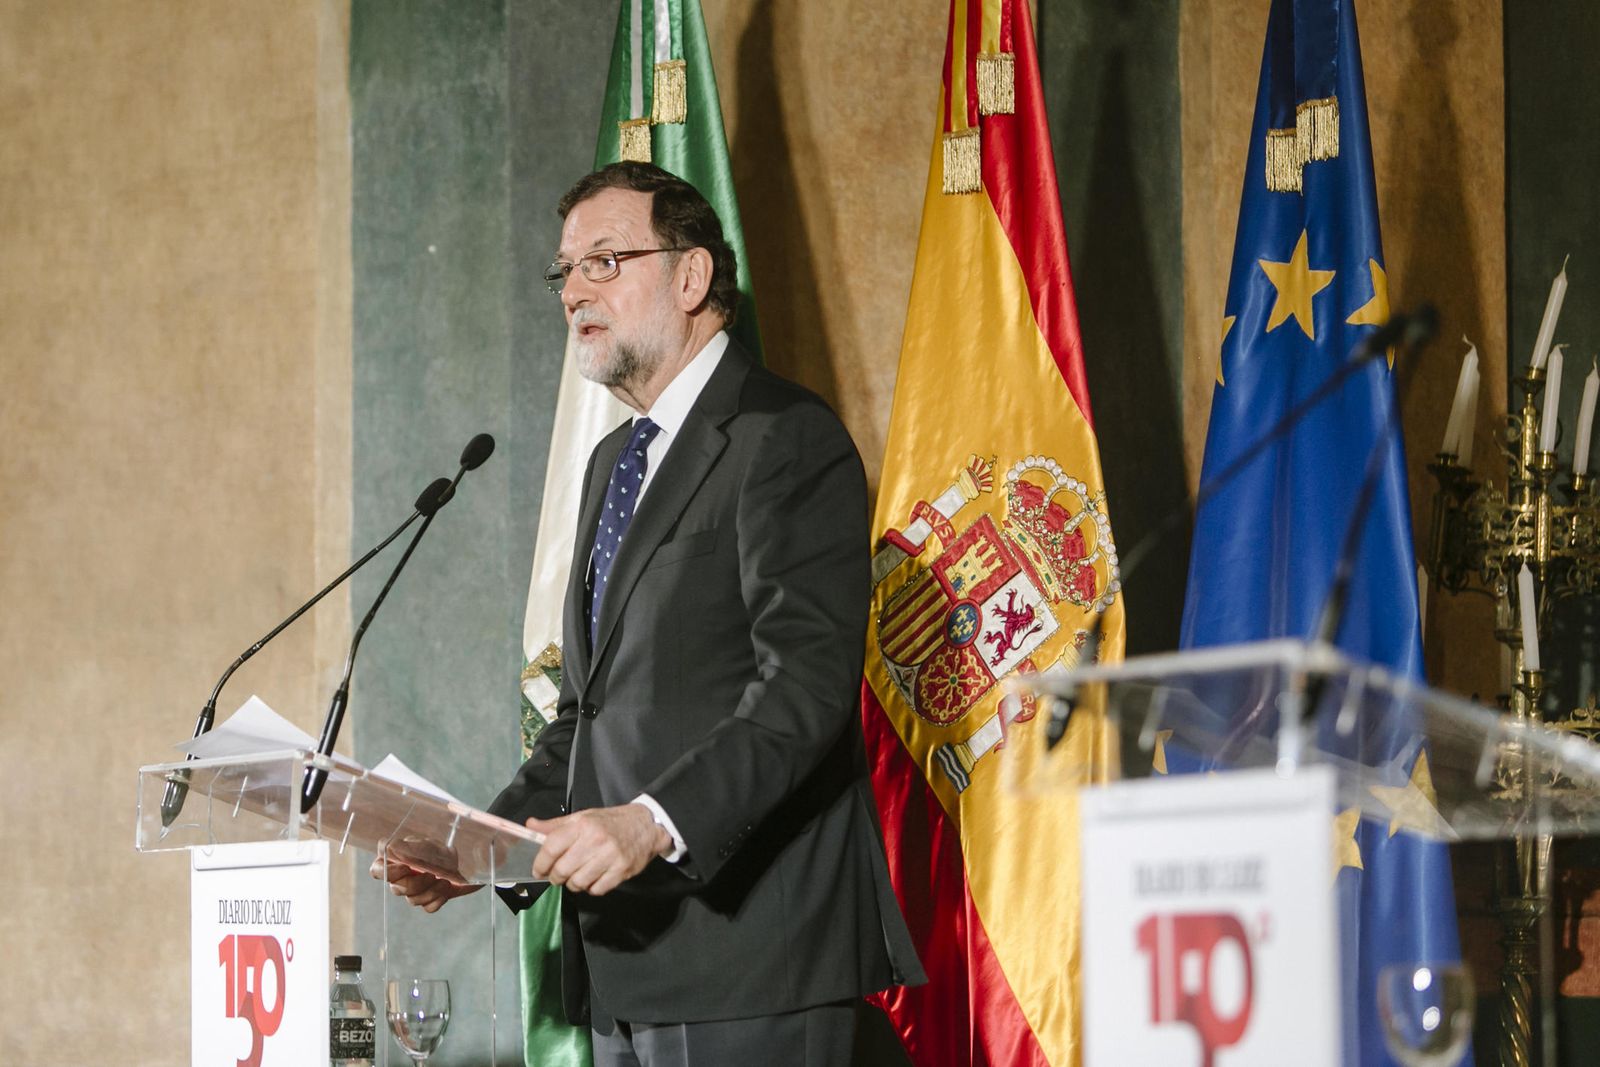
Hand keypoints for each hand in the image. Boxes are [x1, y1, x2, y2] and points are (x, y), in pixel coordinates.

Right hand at [369, 855, 481, 912]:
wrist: (470, 861)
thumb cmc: (444, 850)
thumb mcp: (429, 844)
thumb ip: (410, 847)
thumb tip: (390, 847)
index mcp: (396, 860)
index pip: (377, 870)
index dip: (388, 872)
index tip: (406, 866)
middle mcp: (401, 877)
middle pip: (396, 889)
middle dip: (414, 883)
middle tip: (430, 874)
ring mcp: (414, 890)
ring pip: (412, 900)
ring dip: (431, 890)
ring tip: (444, 879)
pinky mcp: (429, 900)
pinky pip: (427, 908)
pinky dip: (439, 899)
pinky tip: (447, 889)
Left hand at [526, 803, 671, 896]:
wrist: (646, 825)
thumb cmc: (609, 822)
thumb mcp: (582, 817)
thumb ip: (555, 826)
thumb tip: (529, 826)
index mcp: (582, 825)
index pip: (551, 847)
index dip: (540, 863)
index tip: (538, 870)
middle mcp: (595, 840)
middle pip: (562, 870)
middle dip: (556, 877)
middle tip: (558, 875)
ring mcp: (610, 857)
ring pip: (578, 883)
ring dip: (573, 883)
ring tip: (578, 875)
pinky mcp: (621, 871)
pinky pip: (596, 890)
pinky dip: (591, 888)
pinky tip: (594, 877)